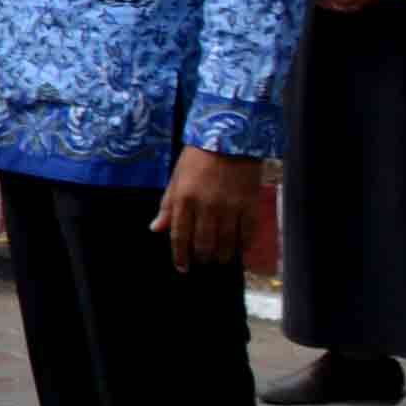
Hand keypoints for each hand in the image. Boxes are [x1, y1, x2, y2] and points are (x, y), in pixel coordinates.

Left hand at [155, 148, 267, 272]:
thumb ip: (168, 206)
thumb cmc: (198, 158)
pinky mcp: (249, 205)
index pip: (180, 236)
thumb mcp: (177, 178)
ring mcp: (230, 207)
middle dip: (202, 257)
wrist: (230, 137)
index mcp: (184, 199)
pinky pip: (248, 234)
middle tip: (202, 261)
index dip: (180, 256)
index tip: (182, 268)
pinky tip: (239, 250)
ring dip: (221, 256)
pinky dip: (243, 246)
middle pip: (203, 244)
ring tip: (219, 258)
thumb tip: (156, 229)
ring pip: (226, 243)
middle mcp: (206, 206)